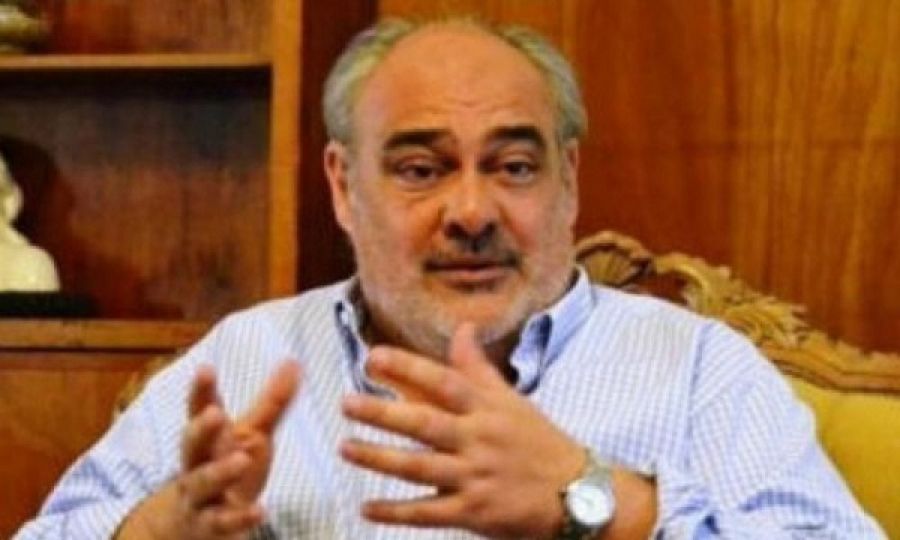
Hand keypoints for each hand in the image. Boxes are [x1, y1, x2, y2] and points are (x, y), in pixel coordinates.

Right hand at [116, 361, 300, 539]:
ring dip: (220, 472)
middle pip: (192, 445)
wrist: (192, 526)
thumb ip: (272, 402)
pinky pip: (221, 523)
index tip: (206, 369)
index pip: (199, 410)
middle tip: (216, 413)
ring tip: (242, 459)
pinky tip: (260, 511)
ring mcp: (200, 496)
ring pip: (202, 483)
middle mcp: (198, 463)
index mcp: (209, 438)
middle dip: (201, 428)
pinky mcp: (211, 526)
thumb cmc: (228, 468)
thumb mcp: (252, 434)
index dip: (201, 391)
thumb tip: (295, 361)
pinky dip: (239, 518)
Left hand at [340, 323, 584, 538]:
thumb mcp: (512, 400)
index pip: (445, 381)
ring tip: (345, 447)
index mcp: (487, 409)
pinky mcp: (474, 512)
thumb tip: (461, 327)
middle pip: (425, 424)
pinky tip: (367, 508)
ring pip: (419, 467)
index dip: (409, 367)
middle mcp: (479, 440)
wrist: (576, 494)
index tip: (374, 356)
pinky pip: (429, 512)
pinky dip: (396, 511)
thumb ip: (478, 368)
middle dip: (384, 413)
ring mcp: (476, 477)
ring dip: (379, 458)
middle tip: (346, 403)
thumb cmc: (538, 442)